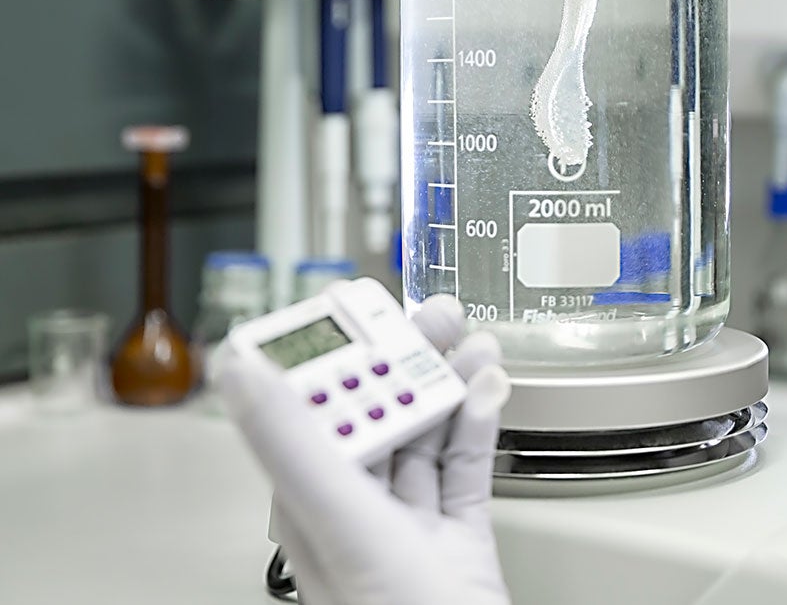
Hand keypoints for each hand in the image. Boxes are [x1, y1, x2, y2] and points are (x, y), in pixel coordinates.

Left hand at [217, 295, 511, 604]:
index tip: (352, 305)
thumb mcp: (339, 519)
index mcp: (311, 502)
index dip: (331, 350)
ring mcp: (409, 527)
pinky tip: (489, 391)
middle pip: (377, 409)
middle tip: (435, 315)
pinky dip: (481, 423)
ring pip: (425, 432)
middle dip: (407, 355)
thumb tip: (238, 370)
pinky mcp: (457, 541)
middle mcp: (354, 510)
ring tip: (470, 340)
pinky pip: (466, 467)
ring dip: (450, 380)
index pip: (310, 405)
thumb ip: (290, 440)